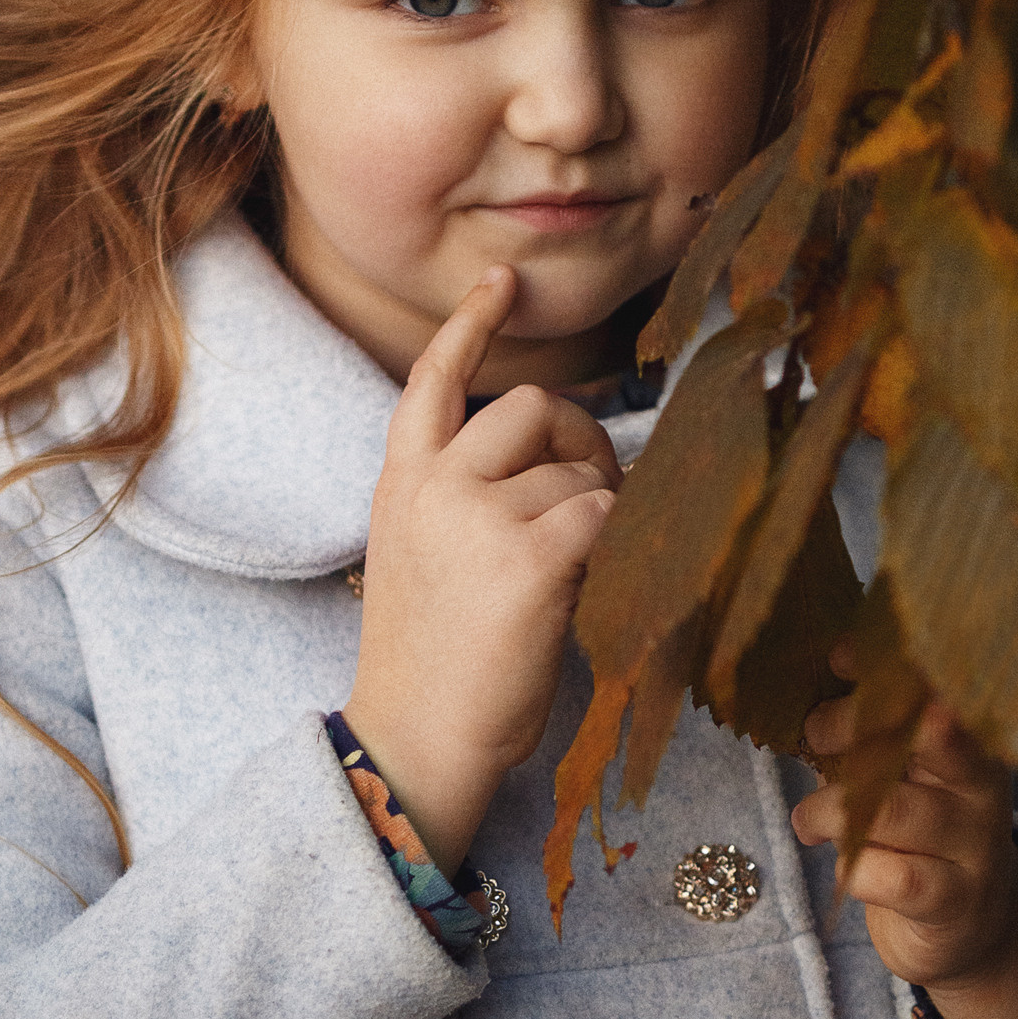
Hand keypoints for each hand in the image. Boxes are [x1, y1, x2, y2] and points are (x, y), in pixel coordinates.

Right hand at [344, 267, 622, 877]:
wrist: (417, 737)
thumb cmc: (433, 659)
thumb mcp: (420, 555)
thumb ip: (465, 496)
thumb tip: (560, 460)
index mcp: (402, 482)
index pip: (434, 381)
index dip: (470, 325)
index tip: (503, 281)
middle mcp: (436, 485)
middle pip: (534, 408)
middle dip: (576, 441)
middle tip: (585, 498)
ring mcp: (480, 516)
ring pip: (580, 471)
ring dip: (598, 512)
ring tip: (571, 575)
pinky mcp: (531, 558)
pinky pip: (605, 516)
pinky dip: (615, 547)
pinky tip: (589, 586)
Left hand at [792, 672, 1017, 1018]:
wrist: (973, 925)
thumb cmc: (920, 833)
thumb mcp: (902, 773)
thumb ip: (870, 731)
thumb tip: (819, 674)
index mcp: (971, 740)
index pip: (938, 686)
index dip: (887, 668)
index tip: (838, 657)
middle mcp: (981, 786)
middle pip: (933, 733)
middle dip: (859, 723)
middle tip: (816, 733)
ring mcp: (974, 846)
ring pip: (896, 809)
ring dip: (831, 808)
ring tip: (807, 818)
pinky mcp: (953, 902)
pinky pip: (892, 877)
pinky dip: (852, 869)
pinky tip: (842, 868)